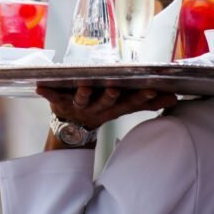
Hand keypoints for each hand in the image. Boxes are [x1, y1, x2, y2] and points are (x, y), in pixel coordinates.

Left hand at [36, 86, 177, 129]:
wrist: (72, 128)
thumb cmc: (102, 108)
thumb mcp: (124, 106)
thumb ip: (147, 102)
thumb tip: (174, 99)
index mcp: (113, 107)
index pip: (130, 103)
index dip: (141, 98)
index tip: (152, 90)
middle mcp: (97, 108)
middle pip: (106, 102)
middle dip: (110, 95)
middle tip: (115, 87)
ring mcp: (78, 106)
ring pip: (82, 99)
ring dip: (83, 93)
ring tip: (83, 85)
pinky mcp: (59, 103)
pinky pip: (52, 97)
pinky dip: (46, 92)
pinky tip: (39, 86)